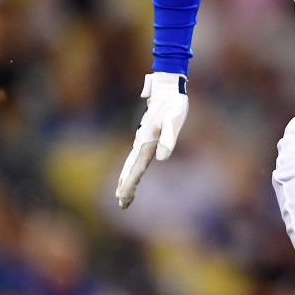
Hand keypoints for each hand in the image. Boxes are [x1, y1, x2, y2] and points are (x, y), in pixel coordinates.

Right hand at [115, 72, 188, 208]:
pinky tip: (130, 174)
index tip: (123, 198)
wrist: (167, 89)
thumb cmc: (174, 105)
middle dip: (126, 187)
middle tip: (122, 204)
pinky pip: (135, 158)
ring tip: (121, 195)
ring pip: (131, 164)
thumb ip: (168, 137)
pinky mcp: (146, 138)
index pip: (136, 169)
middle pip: (130, 169)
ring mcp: (142, 141)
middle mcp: (141, 143)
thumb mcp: (174, 120)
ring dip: (126, 180)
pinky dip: (130, 169)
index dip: (130, 184)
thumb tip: (162, 158)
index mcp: (147, 143)